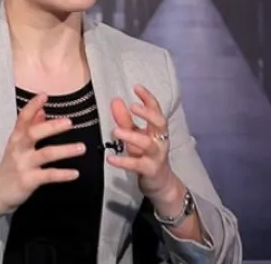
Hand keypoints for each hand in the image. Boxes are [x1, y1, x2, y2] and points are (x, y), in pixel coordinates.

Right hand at [0, 94, 85, 214]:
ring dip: (65, 150)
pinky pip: (48, 176)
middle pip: (33, 134)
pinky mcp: (28, 181)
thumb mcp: (17, 145)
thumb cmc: (10, 167)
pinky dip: (62, 174)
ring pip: (46, 154)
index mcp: (17, 138)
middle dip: (52, 127)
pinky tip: (75, 173)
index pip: (23, 118)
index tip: (44, 95)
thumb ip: (30, 126)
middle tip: (69, 122)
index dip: (32, 106)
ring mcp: (23, 165)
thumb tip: (42, 110)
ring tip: (81, 148)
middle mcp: (19, 149)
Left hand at [107, 85, 178, 201]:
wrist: (160, 183)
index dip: (148, 98)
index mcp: (157, 129)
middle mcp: (160, 140)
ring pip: (147, 143)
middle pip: (159, 122)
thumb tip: (115, 100)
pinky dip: (123, 161)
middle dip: (147, 113)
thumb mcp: (135, 136)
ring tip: (115, 130)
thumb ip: (125, 120)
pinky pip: (136, 164)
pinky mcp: (149, 170)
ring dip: (131, 136)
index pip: (156, 109)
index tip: (136, 87)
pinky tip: (110, 158)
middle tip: (132, 106)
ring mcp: (156, 155)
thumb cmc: (146, 155)